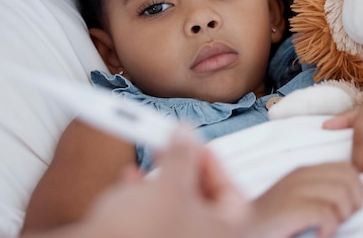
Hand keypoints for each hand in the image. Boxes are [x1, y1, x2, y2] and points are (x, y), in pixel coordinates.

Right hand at [80, 127, 250, 237]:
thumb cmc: (141, 233)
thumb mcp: (169, 185)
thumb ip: (182, 155)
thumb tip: (186, 134)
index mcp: (224, 233)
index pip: (232, 194)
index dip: (214, 164)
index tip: (196, 144)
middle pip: (204, 199)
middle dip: (186, 169)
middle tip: (173, 147)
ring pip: (178, 208)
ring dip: (164, 179)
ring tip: (150, 159)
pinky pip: (156, 219)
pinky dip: (147, 197)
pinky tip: (130, 179)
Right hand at [252, 162, 362, 237]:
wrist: (245, 231)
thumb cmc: (275, 222)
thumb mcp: (298, 199)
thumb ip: (320, 191)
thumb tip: (355, 197)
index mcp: (304, 172)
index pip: (347, 169)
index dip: (357, 190)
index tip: (347, 210)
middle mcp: (299, 176)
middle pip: (348, 178)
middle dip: (353, 202)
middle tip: (340, 220)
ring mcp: (294, 191)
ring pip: (341, 194)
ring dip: (342, 217)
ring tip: (328, 228)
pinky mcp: (291, 209)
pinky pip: (327, 214)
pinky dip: (329, 229)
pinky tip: (319, 236)